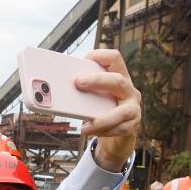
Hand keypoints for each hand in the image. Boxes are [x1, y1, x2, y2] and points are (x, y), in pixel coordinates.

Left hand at [75, 48, 142, 171]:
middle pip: (117, 80)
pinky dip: (104, 132)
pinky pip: (119, 129)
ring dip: (101, 120)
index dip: (100, 55)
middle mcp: (129, 90)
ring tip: (85, 127)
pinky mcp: (133, 125)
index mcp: (120, 77)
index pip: (115, 58)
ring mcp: (134, 107)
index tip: (84, 59)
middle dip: (97, 81)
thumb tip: (56, 88)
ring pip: (121, 112)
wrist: (116, 133)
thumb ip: (84, 89)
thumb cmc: (101, 109)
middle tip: (77, 83)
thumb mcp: (94, 96)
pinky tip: (91, 132)